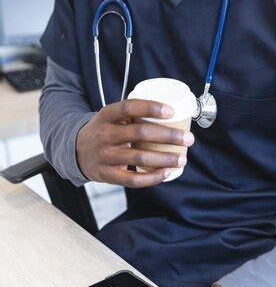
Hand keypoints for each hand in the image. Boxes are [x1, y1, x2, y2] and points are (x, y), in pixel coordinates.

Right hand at [75, 98, 193, 186]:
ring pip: (139, 157)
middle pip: (140, 133)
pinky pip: (133, 179)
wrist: (76, 151)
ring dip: (165, 158)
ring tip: (182, 159)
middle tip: (188, 138)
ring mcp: (105, 155)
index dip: (151, 107)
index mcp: (107, 115)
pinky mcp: (107, 175)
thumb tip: (172, 112)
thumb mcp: (111, 116)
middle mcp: (104, 134)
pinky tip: (166, 173)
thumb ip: (133, 113)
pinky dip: (152, 177)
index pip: (129, 107)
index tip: (171, 111)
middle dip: (168, 136)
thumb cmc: (105, 130)